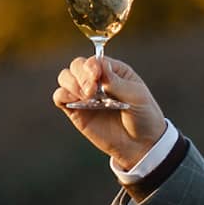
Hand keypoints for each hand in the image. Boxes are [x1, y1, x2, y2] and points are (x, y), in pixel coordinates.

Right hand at [52, 56, 167, 168]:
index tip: (97, 76)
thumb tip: (99, 65)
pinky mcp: (76, 111)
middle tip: (92, 90)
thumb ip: (117, 82)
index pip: (95, 60)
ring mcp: (85, 95)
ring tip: (87, 97)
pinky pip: (60, 97)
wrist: (142, 144)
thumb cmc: (144, 115)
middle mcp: (97, 80)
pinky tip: (75, 101)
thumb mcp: (137, 96)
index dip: (92, 66)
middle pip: (77, 65)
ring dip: (71, 83)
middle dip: (81, 75)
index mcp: (113, 71)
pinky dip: (62, 95)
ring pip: (65, 77)